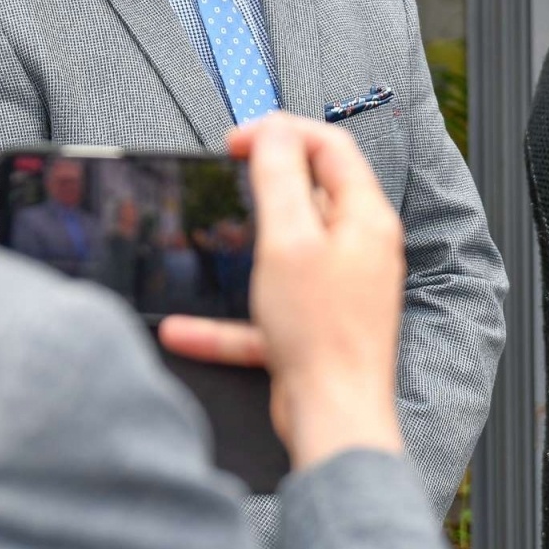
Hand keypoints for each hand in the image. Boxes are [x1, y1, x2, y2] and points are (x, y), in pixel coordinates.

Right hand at [157, 112, 404, 469]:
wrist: (335, 419)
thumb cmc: (322, 335)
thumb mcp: (288, 239)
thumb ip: (279, 177)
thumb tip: (275, 129)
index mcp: (363, 218)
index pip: (330, 146)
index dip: (282, 131)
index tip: (239, 140)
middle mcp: (359, 249)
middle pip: (312, 192)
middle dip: (264, 178)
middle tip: (228, 172)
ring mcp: (339, 290)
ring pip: (286, 251)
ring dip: (242, 247)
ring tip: (210, 238)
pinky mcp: (317, 328)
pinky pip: (266, 311)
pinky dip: (228, 318)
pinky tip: (185, 330)